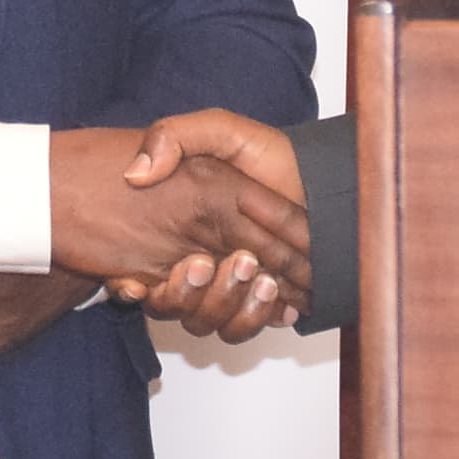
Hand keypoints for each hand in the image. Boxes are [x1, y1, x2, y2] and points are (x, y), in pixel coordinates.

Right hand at [104, 110, 308, 342]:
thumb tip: (137, 174)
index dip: (144, 282)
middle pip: (176, 303)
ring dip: (227, 305)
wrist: (321, 176)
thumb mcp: (220, 130)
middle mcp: (199, 260)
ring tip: (258, 277)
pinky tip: (277, 300)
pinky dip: (257, 319)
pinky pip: (241, 329)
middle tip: (208, 263)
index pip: (144, 272)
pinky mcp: (256, 301)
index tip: (181, 260)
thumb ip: (175, 136)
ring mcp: (227, 283)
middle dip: (192, 292)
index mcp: (181, 227)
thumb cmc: (269, 155)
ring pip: (207, 320)